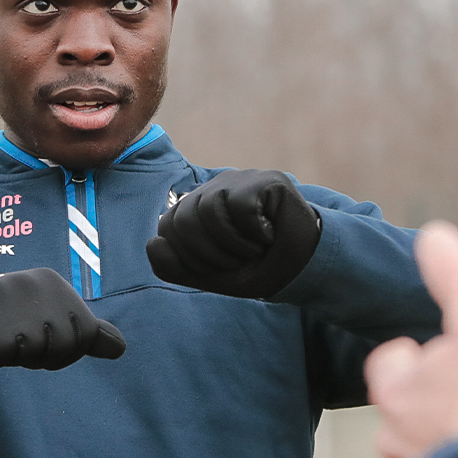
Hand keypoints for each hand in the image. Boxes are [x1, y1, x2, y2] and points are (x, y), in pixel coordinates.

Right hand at [0, 267, 126, 370]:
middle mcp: (32, 285)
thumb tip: (120, 348)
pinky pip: (2, 358)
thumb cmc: (8, 317)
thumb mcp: (47, 317)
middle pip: (64, 346)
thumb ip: (84, 331)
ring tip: (0, 337)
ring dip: (17, 357)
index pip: (85, 333)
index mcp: (52, 282)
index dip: (67, 351)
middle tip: (19, 343)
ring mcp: (7, 301)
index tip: (44, 342)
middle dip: (44, 357)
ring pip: (35, 353)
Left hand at [145, 169, 320, 300]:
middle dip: (209, 255)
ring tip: (255, 250)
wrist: (305, 266)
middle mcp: (212, 190)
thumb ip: (175, 267)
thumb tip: (152, 242)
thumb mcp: (211, 277)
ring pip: (209, 211)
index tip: (218, 270)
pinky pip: (241, 207)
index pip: (167, 228)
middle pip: (183, 219)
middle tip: (238, 263)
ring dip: (233, 245)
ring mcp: (238, 180)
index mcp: (195, 209)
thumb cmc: (257, 267)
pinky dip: (255, 232)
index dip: (189, 259)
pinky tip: (270, 233)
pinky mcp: (265, 179)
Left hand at [366, 223, 457, 457]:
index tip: (438, 349)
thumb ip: (454, 281)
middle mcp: (395, 432)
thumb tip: (434, 233)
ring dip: (444, 432)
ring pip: (422, 441)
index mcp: (396, 389)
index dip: (415, 352)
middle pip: (406, 403)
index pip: (389, 360)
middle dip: (431, 396)